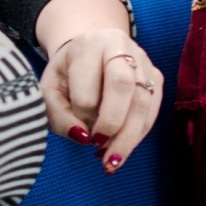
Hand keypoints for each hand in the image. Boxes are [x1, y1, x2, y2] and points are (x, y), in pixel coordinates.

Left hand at [41, 27, 160, 172]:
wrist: (90, 50)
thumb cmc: (67, 74)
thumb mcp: (50, 90)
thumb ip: (58, 115)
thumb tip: (83, 137)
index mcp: (87, 45)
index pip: (87, 88)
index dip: (82, 116)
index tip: (78, 129)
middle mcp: (119, 46)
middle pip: (123, 85)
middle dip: (112, 124)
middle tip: (98, 147)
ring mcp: (142, 60)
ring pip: (143, 100)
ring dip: (128, 136)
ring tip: (112, 160)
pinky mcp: (156, 76)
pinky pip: (152, 109)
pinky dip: (139, 133)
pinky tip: (123, 147)